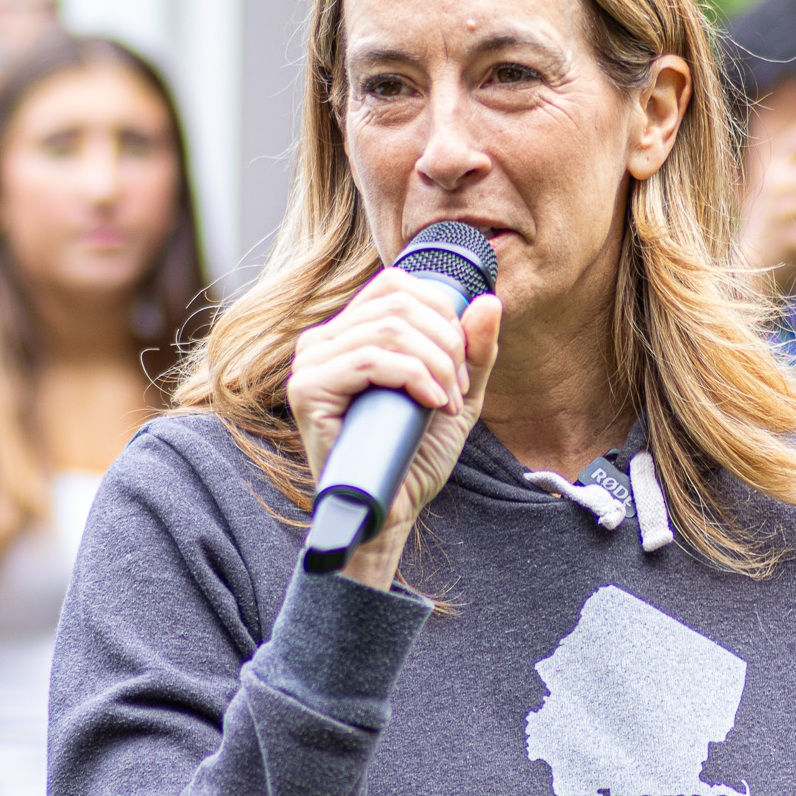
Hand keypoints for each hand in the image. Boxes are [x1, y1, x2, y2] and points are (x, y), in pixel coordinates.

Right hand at [286, 267, 502, 587]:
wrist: (391, 510)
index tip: (462, 362)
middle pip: (398, 304)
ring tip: (447, 403)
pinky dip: (412, 376)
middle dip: (445, 343)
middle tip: (459, 389)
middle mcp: (322, 340)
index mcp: (349, 333)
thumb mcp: (457, 394)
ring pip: (388, 330)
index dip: (441, 312)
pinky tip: (431, 403)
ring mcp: (310, 363)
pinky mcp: (306, 389)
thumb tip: (489, 300)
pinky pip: (368, 359)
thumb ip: (474, 351)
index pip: (395, 285)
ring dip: (434, 365)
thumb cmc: (414, 455)